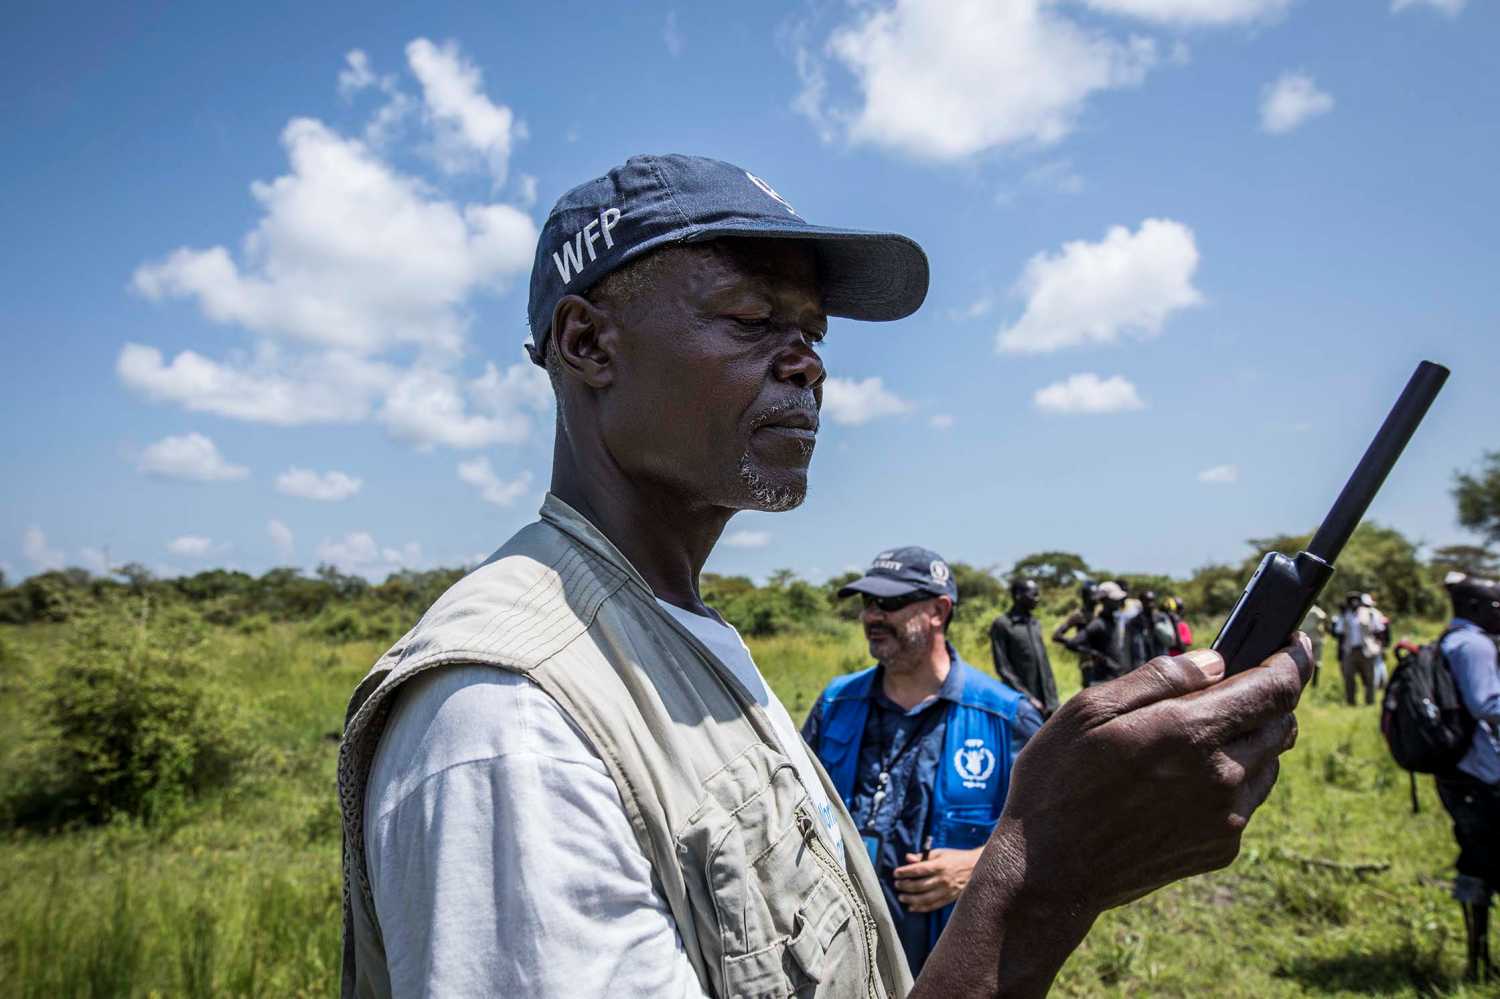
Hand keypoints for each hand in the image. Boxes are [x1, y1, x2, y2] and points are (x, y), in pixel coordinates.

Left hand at [893, 848, 981, 912]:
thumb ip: (923, 857)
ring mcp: (947, 891)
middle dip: (905, 886)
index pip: (918, 870)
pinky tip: (912, 907)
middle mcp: (943, 880)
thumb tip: (908, 858)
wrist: (977, 867)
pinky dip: (921, 908)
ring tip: (901, 897)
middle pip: (919, 885)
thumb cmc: (956, 858)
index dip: (905, 872)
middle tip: (897, 885)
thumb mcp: (940, 853)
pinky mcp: (950, 899)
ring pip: (925, 898)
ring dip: (910, 899)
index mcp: (940, 866)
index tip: (896, 873)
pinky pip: (933, 906)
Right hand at [908, 637, 1311, 998]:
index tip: (1294, 644)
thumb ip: (1158, 678)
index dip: (1293, 660)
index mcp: (1190, 733)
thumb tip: (1215, 662)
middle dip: (1269, 698)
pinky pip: (1247, 800)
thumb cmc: (1059, 780)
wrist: (1051, 871)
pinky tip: (1183, 780)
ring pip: (1268, 762)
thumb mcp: (1089, 709)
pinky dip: (1232, 779)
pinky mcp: (1221, 848)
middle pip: (1281, 724)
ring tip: (1196, 737)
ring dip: (1250, 740)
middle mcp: (1222, 776)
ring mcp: (1227, 818)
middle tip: (1233, 687)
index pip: (1275, 689)